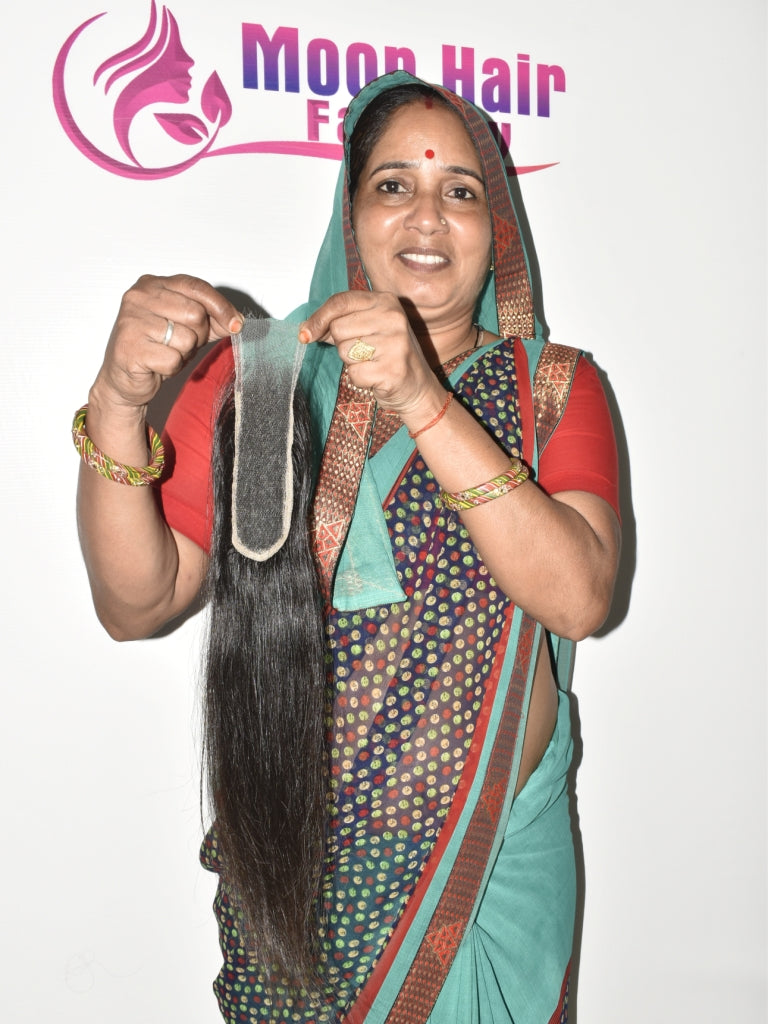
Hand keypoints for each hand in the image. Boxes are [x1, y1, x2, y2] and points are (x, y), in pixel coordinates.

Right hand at [93, 274, 243, 411]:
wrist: (124, 379)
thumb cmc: (155, 349)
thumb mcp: (186, 328)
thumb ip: (211, 320)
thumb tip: (237, 322)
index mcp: (152, 284)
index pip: (196, 286)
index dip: (220, 306)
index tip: (236, 324)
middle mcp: (138, 297)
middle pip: (195, 313)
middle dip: (197, 335)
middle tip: (180, 344)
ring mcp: (131, 321)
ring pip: (186, 338)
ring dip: (183, 353)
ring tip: (166, 353)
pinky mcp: (130, 347)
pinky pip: (173, 359)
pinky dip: (171, 368)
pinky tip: (156, 365)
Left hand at [298, 291, 443, 417]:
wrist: (417, 387)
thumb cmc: (387, 356)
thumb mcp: (367, 330)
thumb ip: (338, 324)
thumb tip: (305, 331)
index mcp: (386, 301)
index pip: (340, 302)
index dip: (318, 318)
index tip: (305, 334)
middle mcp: (393, 317)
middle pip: (338, 328)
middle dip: (342, 344)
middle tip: (364, 352)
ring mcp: (396, 343)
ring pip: (344, 351)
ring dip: (352, 363)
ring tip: (373, 363)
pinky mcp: (393, 369)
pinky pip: (354, 374)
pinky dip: (359, 380)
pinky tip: (376, 377)